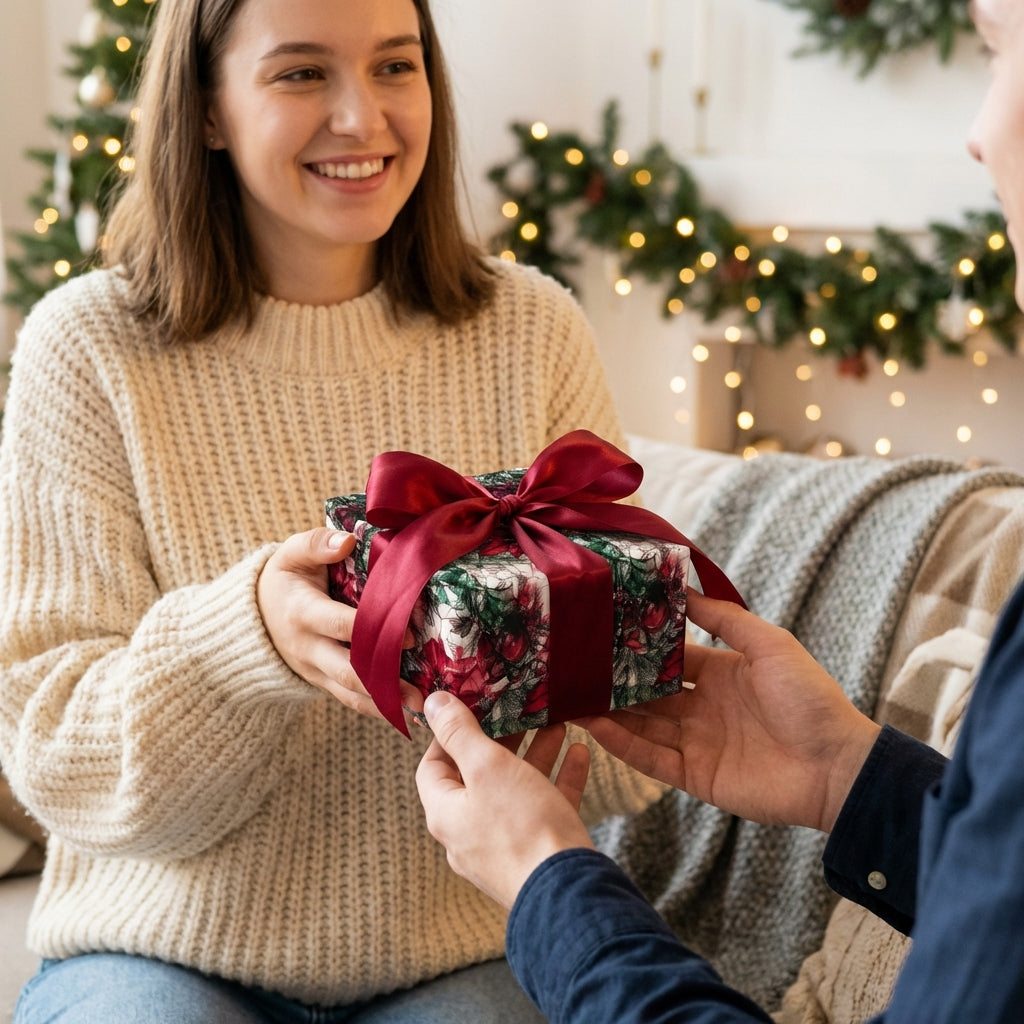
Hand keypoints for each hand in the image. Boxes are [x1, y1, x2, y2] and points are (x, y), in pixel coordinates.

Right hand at [257, 528, 421, 718]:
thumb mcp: (290, 554)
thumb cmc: (284, 578)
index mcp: (302, 612)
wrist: (255, 616)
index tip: (407, 635)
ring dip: (386, 704)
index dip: (372, 631)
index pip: (339, 625)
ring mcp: (315, 670)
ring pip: (351, 694)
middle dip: (384, 681)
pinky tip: (410, 716)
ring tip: (422, 710)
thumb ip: (316, 543)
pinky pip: (351, 700)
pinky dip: (379, 710)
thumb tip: (347, 541)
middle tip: (421, 690)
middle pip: (347, 671)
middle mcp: (308, 648)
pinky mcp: (324, 682)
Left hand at [416, 690, 593, 909]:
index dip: (449, 734)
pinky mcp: (536, 853)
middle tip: (519, 711)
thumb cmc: (521, 827)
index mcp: (446, 813)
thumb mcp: (487, 766)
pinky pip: (544, 809)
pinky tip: (580, 754)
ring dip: (535, 755)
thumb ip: (460, 732)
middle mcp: (468, 832)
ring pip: (516, 789)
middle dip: (502, 740)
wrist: (568, 895)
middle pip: (478, 775)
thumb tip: (433, 703)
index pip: (433, 766)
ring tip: (557, 724)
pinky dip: (559, 780)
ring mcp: (503, 846)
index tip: (473, 708)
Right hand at [579, 592, 880, 832]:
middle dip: (614, 682)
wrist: (837, 766)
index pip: (669, 659)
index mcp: (720, 674)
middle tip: (574, 667)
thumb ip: (725, 618)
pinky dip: (623, 745)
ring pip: (642, 725)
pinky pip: (651, 759)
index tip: (603, 632)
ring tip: (571, 697)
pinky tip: (594, 727)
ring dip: (609, 713)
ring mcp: (697, 743)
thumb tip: (683, 591)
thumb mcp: (769, 644)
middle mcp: (703, 707)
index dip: (639, 647)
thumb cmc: (809, 698)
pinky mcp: (696, 776)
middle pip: (648, 693)